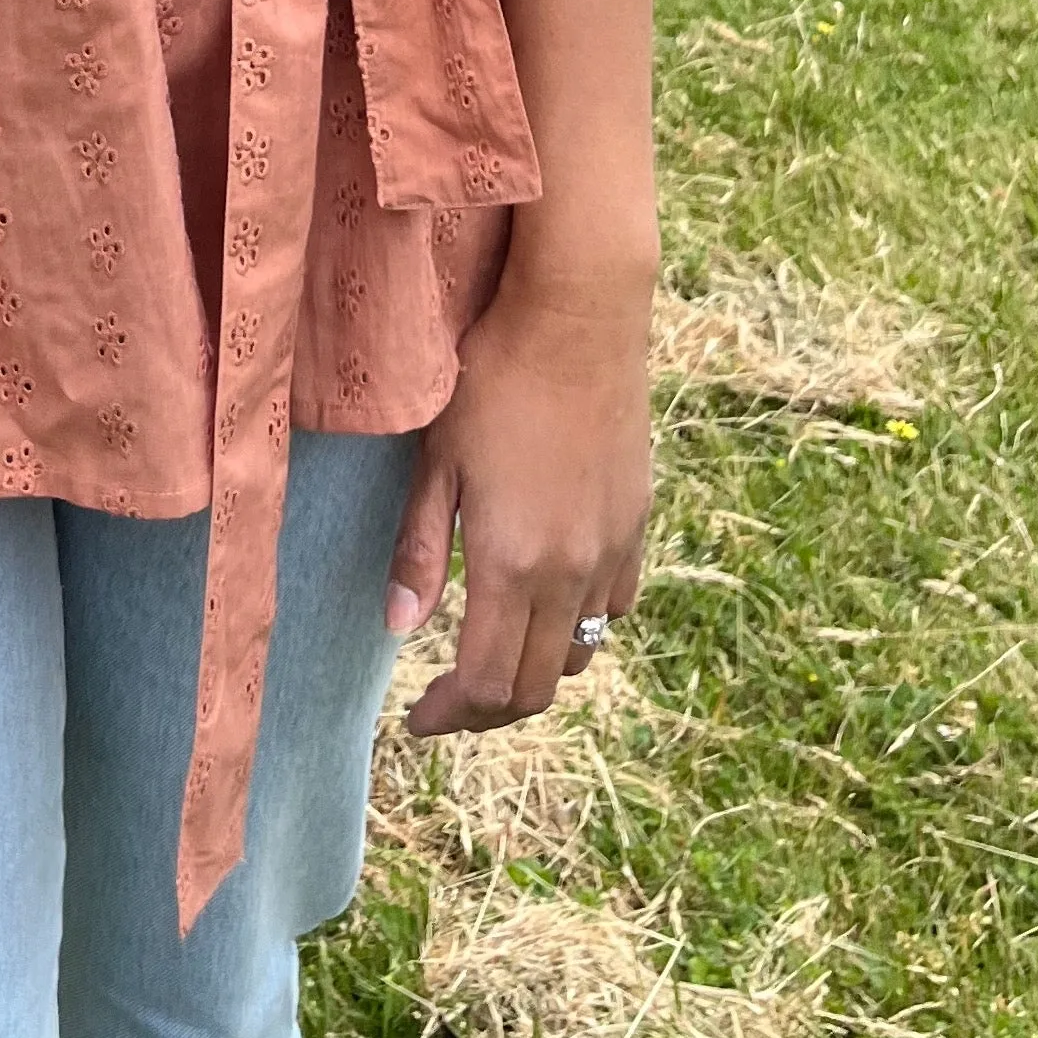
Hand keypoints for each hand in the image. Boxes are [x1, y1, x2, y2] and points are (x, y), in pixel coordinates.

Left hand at [384, 270, 652, 735]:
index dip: (451, 717)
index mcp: (514, 563)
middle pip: (537, 686)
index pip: (488, 684)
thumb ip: (419, 551)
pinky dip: (581, 625)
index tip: (418, 719)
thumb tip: (400, 629)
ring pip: (581, 651)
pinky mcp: (637, 523)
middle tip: (448, 702)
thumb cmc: (494, 379)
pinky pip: (617, 605)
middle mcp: (572, 572)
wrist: (581, 318)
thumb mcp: (438, 461)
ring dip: (536, 670)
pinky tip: (549, 600)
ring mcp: (613, 550)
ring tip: (495, 653)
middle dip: (487, 711)